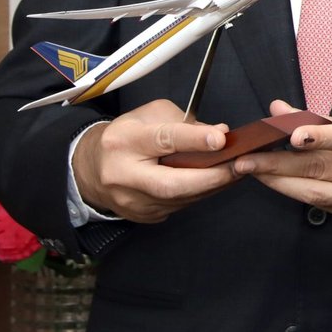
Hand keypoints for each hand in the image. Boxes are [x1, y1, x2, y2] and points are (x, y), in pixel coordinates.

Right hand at [71, 99, 237, 222]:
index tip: (221, 139)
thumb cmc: (127, 135)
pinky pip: (179, 206)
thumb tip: (220, 134)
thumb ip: (184, 123)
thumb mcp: (150, 115)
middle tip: (240, 165)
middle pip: (172, 184)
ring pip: (181, 198)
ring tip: (237, 171)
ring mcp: (132, 202)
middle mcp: (124, 176)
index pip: (162, 140)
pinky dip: (201, 193)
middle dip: (211, 177)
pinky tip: (216, 182)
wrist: (91, 168)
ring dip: (212, 186)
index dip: (194, 140)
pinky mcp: (143, 216)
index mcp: (123, 141)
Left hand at [232, 100, 331, 222]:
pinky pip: (318, 204)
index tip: (292, 136)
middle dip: (277, 164)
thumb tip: (278, 109)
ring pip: (313, 192)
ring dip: (278, 182)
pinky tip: (276, 183)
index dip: (319, 137)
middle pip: (320, 169)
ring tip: (251, 172)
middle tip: (246, 159)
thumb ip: (318, 120)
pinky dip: (293, 192)